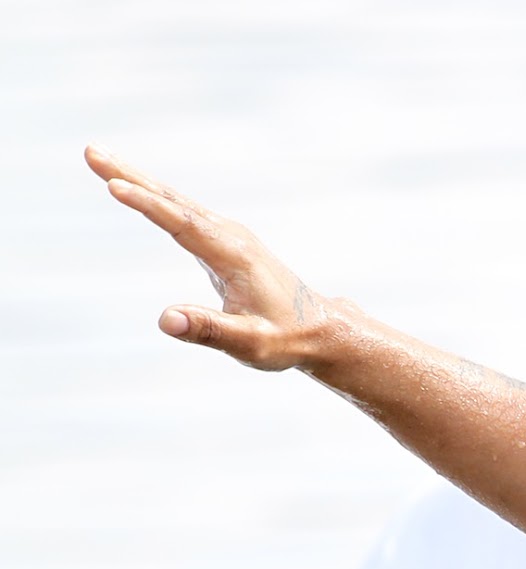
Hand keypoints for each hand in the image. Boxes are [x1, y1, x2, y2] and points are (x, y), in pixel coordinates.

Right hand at [85, 145, 331, 370]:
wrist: (319, 330)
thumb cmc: (286, 338)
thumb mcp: (250, 343)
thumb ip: (210, 331)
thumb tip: (165, 320)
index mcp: (234, 257)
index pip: (184, 225)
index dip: (148, 205)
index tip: (113, 185)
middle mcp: (231, 238)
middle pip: (175, 202)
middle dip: (131, 176)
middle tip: (90, 152)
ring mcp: (229, 237)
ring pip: (177, 203)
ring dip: (138, 180)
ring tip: (98, 160)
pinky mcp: (224, 243)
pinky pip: (183, 214)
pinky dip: (155, 198)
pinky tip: (133, 188)